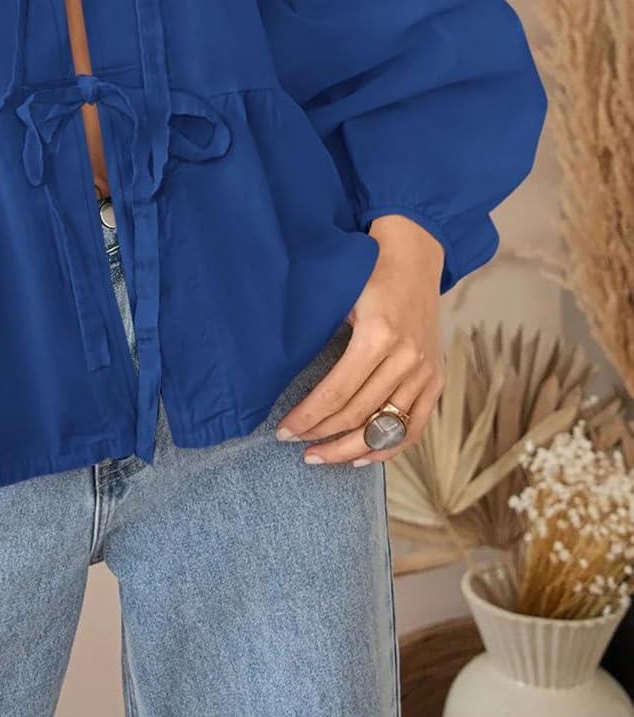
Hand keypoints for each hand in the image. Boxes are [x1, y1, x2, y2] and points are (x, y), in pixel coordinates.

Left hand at [272, 213, 445, 466]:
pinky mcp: (436, 380)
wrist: (414, 258)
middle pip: (360, 414)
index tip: (284, 431)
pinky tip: (362, 458)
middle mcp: (407, 358)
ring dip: (350, 449)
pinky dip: (389, 448)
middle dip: (323, 436)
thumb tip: (281, 374)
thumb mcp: (339, 295)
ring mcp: (425, 372)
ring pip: (386, 427)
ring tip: (321, 457)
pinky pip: (414, 426)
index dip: (309, 417)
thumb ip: (318, 333)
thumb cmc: (368, 273)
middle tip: (296, 446)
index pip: (337, 392)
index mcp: (379, 336)